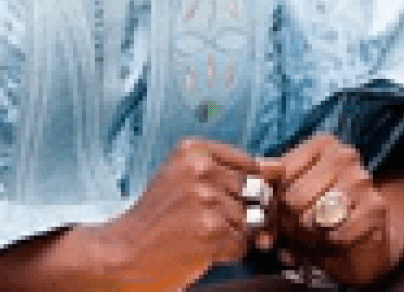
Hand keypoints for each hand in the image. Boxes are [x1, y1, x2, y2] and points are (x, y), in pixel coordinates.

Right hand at [82, 137, 267, 290]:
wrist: (124, 253)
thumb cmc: (156, 219)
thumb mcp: (183, 180)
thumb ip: (227, 171)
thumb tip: (279, 167)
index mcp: (192, 150)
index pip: (249, 164)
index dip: (244, 189)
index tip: (222, 201)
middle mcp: (199, 168)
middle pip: (254, 193)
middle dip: (242, 214)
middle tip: (209, 224)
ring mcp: (205, 199)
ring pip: (250, 220)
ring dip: (232, 236)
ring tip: (200, 236)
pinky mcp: (211, 230)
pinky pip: (242, 244)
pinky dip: (227, 254)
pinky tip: (201, 249)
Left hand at [262, 134, 403, 287]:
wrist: (364, 235)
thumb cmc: (320, 209)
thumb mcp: (292, 191)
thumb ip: (272, 181)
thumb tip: (258, 170)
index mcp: (323, 143)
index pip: (281, 174)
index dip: (273, 201)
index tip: (277, 212)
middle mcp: (345, 156)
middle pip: (295, 198)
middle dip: (288, 223)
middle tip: (294, 231)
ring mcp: (363, 181)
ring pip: (315, 218)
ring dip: (307, 237)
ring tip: (312, 236)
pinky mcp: (376, 209)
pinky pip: (337, 235)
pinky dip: (329, 246)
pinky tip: (332, 242)